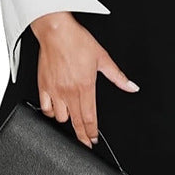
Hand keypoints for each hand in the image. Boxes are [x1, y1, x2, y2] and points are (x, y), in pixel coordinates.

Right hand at [30, 11, 139, 147]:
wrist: (57, 32)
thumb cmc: (78, 41)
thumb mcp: (103, 57)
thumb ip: (118, 76)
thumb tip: (131, 87)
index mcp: (86, 86)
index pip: (90, 118)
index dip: (92, 132)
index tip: (93, 140)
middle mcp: (70, 92)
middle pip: (76, 122)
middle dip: (82, 135)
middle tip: (85, 141)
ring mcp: (55, 91)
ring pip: (60, 118)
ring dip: (68, 120)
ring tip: (73, 119)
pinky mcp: (43, 86)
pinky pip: (45, 108)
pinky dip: (51, 112)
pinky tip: (56, 110)